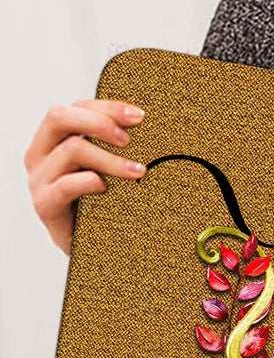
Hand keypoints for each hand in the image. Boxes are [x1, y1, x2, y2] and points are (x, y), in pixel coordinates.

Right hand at [24, 100, 146, 255]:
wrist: (92, 250)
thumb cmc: (102, 206)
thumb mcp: (108, 171)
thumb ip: (116, 149)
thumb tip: (149, 128)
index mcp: (55, 140)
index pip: (76, 107)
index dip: (107, 107)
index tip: (140, 116)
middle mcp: (42, 155)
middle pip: (60, 118)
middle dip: (99, 122)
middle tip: (130, 140)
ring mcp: (40, 179)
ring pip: (70, 151)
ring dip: (109, 159)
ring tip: (138, 171)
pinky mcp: (45, 205)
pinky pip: (66, 185)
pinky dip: (90, 182)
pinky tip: (108, 189)